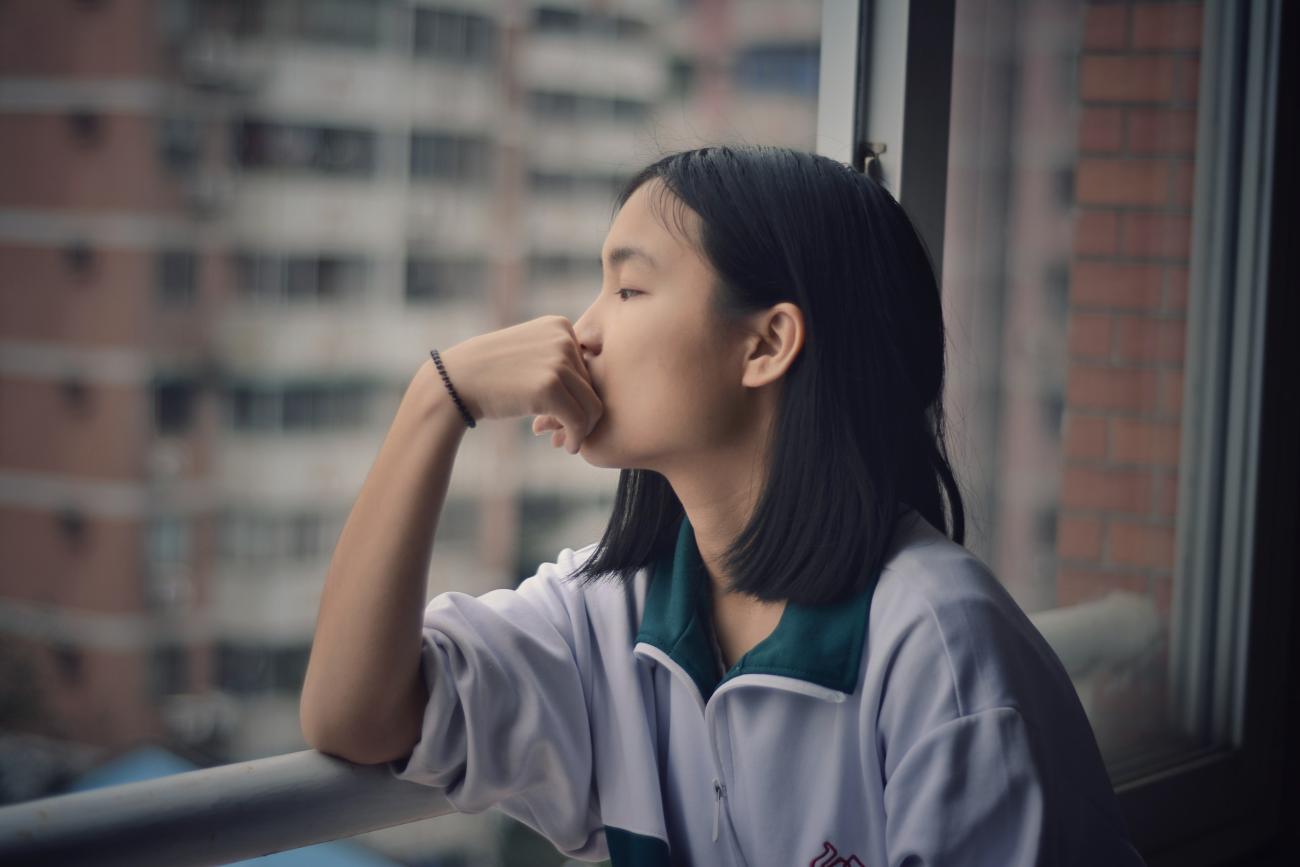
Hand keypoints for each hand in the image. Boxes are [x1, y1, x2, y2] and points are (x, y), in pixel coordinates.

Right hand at [438, 316, 602, 454]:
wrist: (456, 381)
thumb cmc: (492, 374)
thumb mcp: (531, 353)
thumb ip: (562, 362)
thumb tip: (598, 394)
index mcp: (561, 326)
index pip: (590, 367)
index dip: (581, 395)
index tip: (567, 415)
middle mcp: (563, 338)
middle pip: (594, 386)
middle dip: (582, 415)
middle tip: (566, 434)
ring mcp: (557, 360)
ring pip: (592, 405)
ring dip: (582, 429)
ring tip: (567, 441)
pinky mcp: (549, 386)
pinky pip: (579, 420)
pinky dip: (576, 437)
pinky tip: (567, 446)